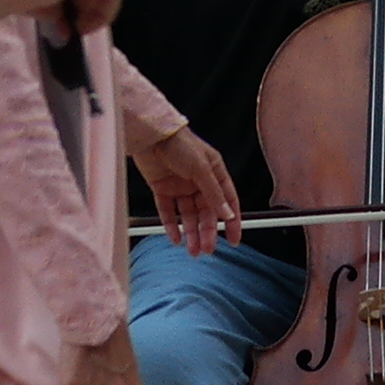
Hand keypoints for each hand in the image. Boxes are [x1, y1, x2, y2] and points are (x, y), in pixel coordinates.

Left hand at [134, 120, 236, 256]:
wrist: (150, 134)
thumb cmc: (179, 142)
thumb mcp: (202, 168)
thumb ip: (214, 193)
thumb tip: (227, 214)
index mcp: (214, 173)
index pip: (228, 201)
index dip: (232, 221)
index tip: (234, 239)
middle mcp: (199, 181)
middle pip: (206, 213)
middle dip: (208, 232)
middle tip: (208, 249)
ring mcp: (180, 186)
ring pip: (188, 216)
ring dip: (191, 233)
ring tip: (193, 250)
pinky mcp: (162, 189)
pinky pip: (169, 212)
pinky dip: (172, 226)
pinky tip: (175, 238)